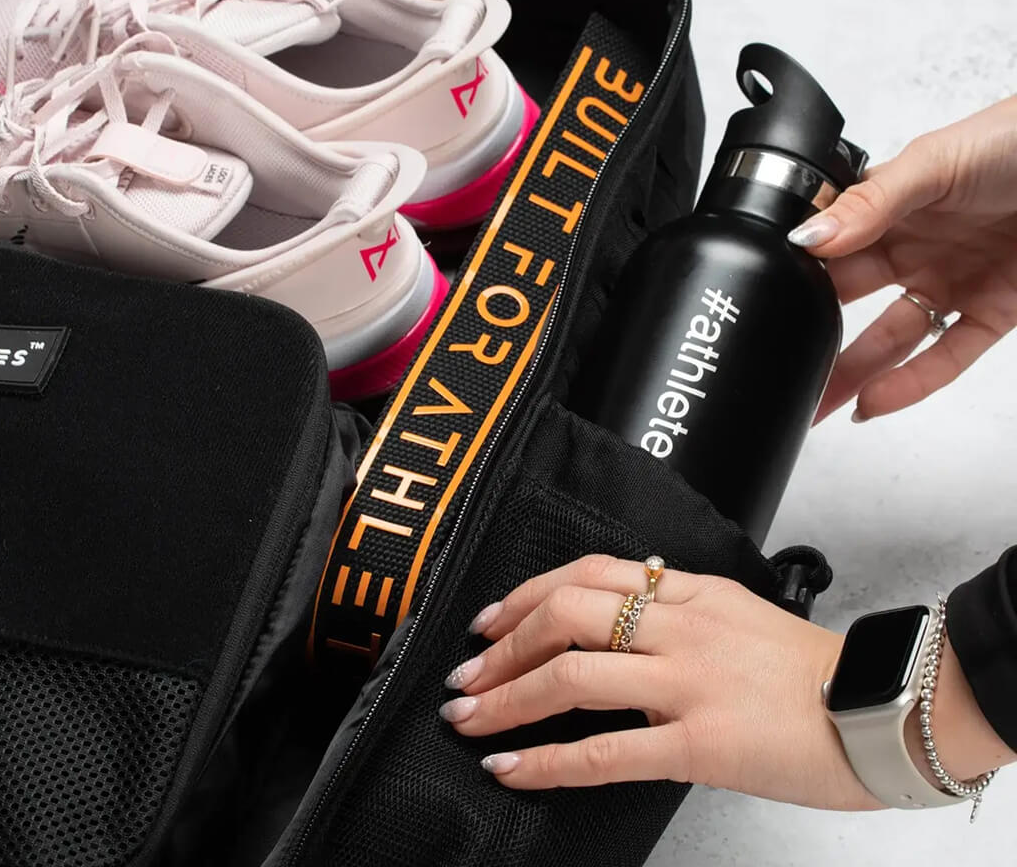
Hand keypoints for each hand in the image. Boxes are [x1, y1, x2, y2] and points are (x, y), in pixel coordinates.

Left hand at [436, 555, 878, 807]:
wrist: (878, 710)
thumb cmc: (806, 669)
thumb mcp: (736, 609)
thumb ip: (674, 600)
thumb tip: (618, 596)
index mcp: (687, 592)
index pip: (584, 573)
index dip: (522, 595)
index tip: (487, 621)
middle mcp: (679, 628)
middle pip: (563, 614)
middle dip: (500, 646)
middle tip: (464, 675)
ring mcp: (687, 684)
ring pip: (571, 676)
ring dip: (506, 698)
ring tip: (467, 719)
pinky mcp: (699, 744)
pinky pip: (604, 752)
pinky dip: (545, 761)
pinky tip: (510, 768)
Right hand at [787, 95, 1016, 422]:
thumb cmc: (1014, 142)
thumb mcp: (931, 163)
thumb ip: (869, 204)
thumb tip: (809, 237)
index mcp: (886, 207)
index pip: (828, 250)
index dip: (795, 277)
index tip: (766, 302)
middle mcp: (913, 248)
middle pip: (847, 302)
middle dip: (810, 333)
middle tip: (777, 363)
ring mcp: (950, 282)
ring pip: (890, 340)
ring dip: (853, 373)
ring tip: (815, 403)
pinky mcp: (993, 312)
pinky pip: (946, 358)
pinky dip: (910, 384)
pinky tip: (874, 401)